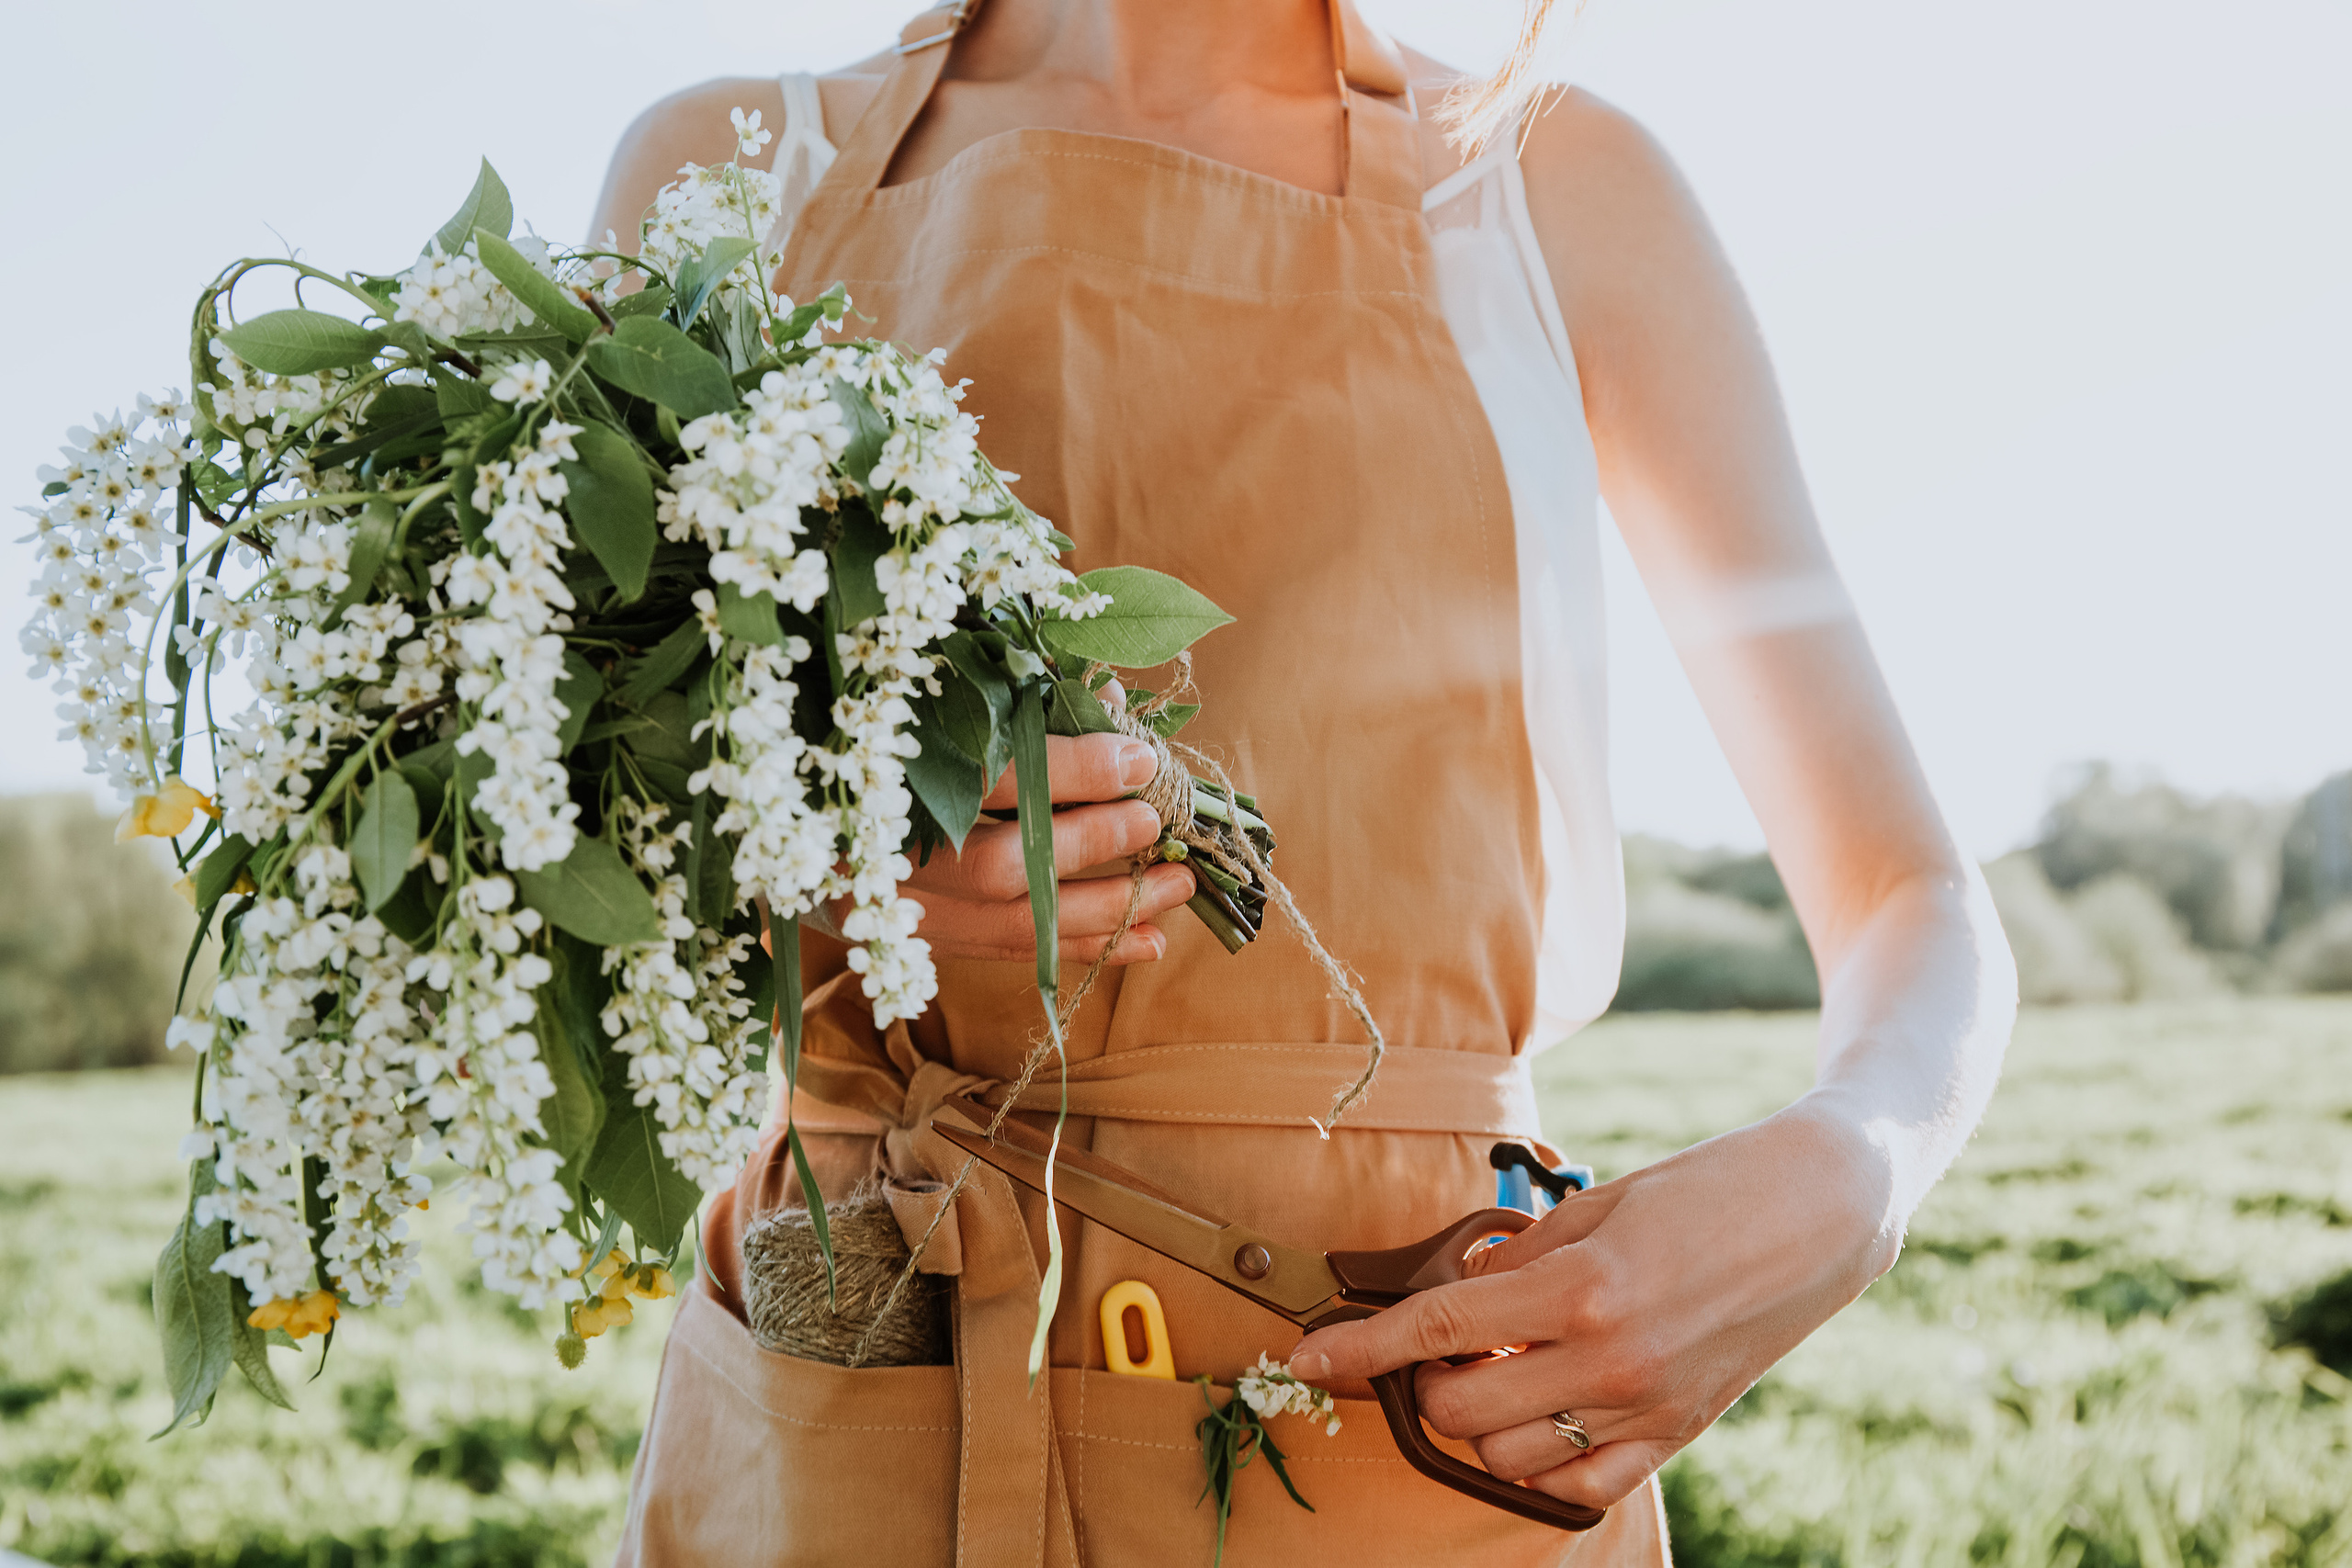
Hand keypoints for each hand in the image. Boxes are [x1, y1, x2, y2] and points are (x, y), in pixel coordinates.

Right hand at [814, 683, 1196, 964]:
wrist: (767, 812)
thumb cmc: (855, 734)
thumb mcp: (921, 701)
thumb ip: (1011, 701)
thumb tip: (1108, 701)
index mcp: (874, 776)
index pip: (987, 781)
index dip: (1071, 771)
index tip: (1138, 758)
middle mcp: (879, 854)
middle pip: (1000, 865)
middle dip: (1093, 844)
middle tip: (1158, 820)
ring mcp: (892, 911)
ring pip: (1012, 925)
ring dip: (1108, 909)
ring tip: (1179, 887)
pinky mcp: (910, 946)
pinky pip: (1010, 954)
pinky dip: (1085, 949)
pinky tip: (1146, 942)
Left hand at [1287, 1105, 1899, 1511]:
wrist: (1822, 1214)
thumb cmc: (1707, 1188)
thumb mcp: (1598, 1204)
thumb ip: (1520, 1257)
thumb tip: (1460, 1289)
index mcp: (1580, 1288)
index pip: (1438, 1329)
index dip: (1361, 1347)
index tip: (1311, 1354)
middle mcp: (1608, 1360)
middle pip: (1458, 1409)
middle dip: (1420, 1382)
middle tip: (1433, 1343)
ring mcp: (1644, 1406)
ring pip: (1507, 1455)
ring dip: (1477, 1419)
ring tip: (1494, 1366)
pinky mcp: (1678, 1432)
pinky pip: (1579, 1484)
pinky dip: (1539, 1461)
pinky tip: (1537, 1414)